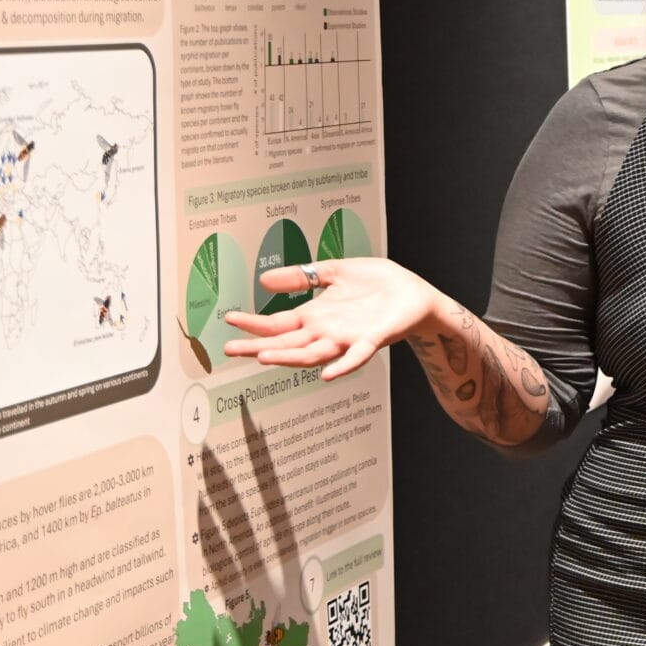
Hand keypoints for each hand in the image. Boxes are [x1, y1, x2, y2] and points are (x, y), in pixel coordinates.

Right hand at [223, 256, 439, 379]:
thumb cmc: (379, 283)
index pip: (278, 324)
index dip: (254, 323)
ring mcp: (348, 337)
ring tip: (264, 357)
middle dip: (258, 346)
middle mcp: (327, 331)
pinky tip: (328, 374)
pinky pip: (357, 356)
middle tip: (230, 349)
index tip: (229, 319)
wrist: (416, 292)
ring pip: (314, 353)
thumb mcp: (335, 271)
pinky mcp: (373, 339)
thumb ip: (302, 276)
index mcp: (316, 315)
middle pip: (287, 343)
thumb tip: (264, 279)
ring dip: (290, 357)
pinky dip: (343, 366)